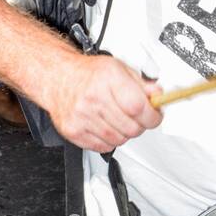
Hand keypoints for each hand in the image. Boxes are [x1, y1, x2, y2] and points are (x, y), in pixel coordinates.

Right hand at [47, 55, 161, 151]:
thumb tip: (158, 96)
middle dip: (141, 125)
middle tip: (138, 118)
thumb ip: (141, 84)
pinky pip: (103, 147)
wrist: (58, 78)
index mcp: (108, 79)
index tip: (155, 116)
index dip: (152, 116)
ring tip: (119, 120)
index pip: (138, 107)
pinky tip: (106, 126)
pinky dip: (110, 140)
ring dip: (125, 133)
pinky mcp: (73, 132)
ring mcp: (82, 117)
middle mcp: (94, 98)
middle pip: (131, 127)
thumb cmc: (88, 73)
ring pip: (119, 140)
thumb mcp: (119, 68)